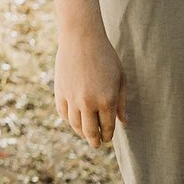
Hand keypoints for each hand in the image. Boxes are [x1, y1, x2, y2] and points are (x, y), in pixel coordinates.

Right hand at [54, 24, 124, 148]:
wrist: (81, 39)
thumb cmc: (105, 57)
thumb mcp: (120, 79)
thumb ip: (122, 103)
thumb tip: (124, 123)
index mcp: (106, 100)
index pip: (107, 127)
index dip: (108, 135)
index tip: (108, 138)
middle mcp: (88, 103)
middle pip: (90, 131)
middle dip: (94, 140)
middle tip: (96, 144)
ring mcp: (72, 98)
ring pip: (75, 125)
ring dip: (81, 132)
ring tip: (85, 134)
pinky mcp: (60, 92)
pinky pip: (63, 113)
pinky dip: (68, 120)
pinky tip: (74, 120)